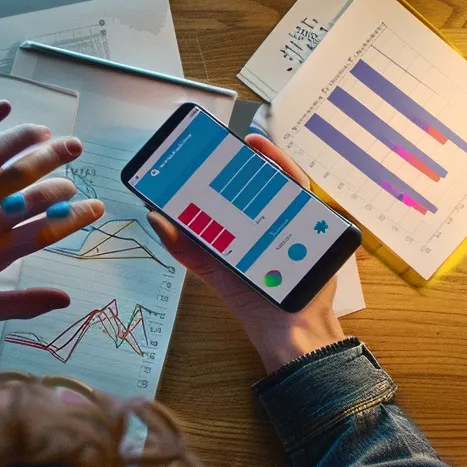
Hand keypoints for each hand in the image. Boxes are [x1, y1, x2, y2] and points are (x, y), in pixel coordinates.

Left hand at [0, 101, 103, 334]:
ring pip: (1, 157)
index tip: (96, 207)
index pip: (49, 227)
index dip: (77, 216)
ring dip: (31, 142)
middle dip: (62, 172)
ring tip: (52, 136)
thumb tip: (65, 299)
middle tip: (77, 161)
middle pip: (32, 186)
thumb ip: (25, 304)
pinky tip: (4, 107)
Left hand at [146, 134, 343, 373]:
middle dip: (241, 157)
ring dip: (266, 157)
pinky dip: (287, 170)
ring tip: (250, 143)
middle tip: (224, 141)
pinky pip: (301, 190)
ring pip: (280, 179)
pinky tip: (272, 161)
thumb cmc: (249, 297)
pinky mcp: (312, 221)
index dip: (218, 166)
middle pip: (256, 179)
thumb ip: (183, 246)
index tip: (200, 148)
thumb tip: (154, 215)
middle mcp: (268, 217)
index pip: (231, 188)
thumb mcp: (210, 267)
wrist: (286, 324)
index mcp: (243, 224)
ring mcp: (291, 216)